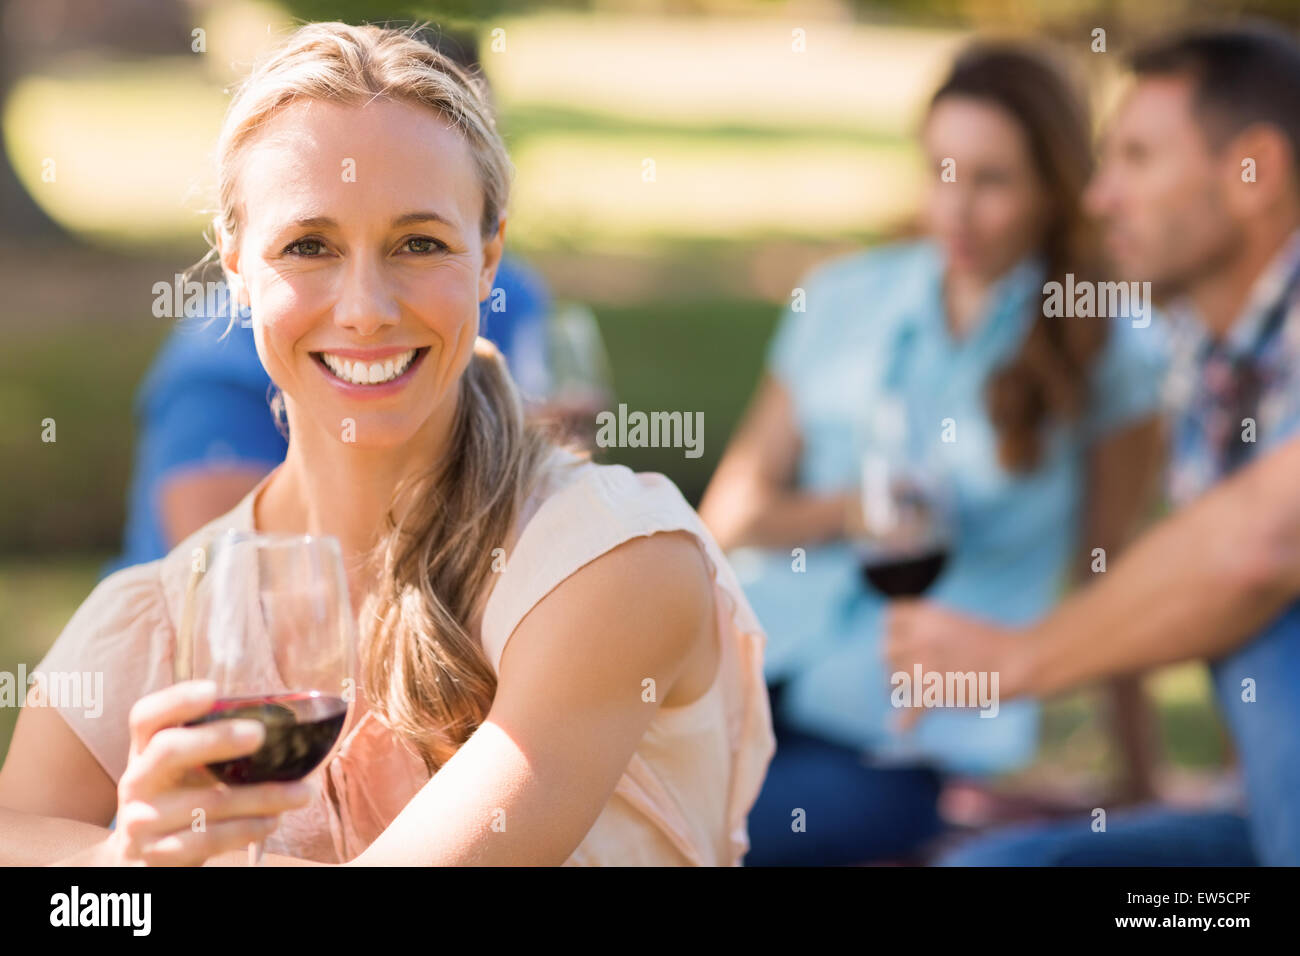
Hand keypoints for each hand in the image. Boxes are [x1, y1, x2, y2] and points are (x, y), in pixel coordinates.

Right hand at [100, 680, 312, 865]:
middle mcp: (137, 780)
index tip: (212, 690)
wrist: (140, 859)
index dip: (176, 700)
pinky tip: (272, 822)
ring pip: (207, 802)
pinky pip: (208, 839)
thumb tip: (286, 729)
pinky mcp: (157, 854)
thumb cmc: (180, 798)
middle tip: (260, 734)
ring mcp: (142, 819)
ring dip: (262, 796)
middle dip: (218, 738)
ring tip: (302, 793)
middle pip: (169, 749)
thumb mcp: (185, 770)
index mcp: (144, 749)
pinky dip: (247, 828)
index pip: (146, 716)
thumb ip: (216, 747)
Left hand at [882, 600, 1031, 731]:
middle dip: (894, 661)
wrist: (1019, 660)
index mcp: (927, 616)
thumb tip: (900, 647)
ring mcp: (926, 666)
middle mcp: (920, 638)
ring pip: (892, 680)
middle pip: (885, 650)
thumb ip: (926, 631)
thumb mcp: (953, 623)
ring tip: (906, 694)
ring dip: (898, 688)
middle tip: (907, 671)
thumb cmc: (991, 644)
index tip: (902, 641)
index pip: (889, 618)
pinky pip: (910, 709)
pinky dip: (904, 722)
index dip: (893, 631)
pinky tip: (898, 728)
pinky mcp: (934, 693)